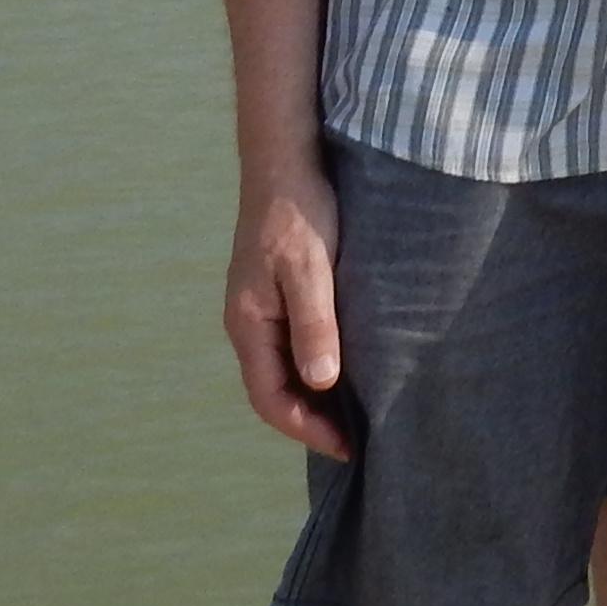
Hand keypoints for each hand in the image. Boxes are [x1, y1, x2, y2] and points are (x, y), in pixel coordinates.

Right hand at [224, 164, 353, 458]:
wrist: (286, 160)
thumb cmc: (299, 211)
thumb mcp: (310, 268)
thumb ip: (314, 323)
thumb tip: (320, 382)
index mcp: (248, 323)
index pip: (269, 398)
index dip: (305, 428)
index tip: (346, 445)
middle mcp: (249, 322)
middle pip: (274, 389)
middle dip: (311, 419)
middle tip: (358, 438)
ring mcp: (261, 307)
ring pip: (284, 367)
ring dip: (315, 393)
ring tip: (357, 411)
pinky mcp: (277, 292)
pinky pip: (292, 343)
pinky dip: (317, 363)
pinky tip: (348, 365)